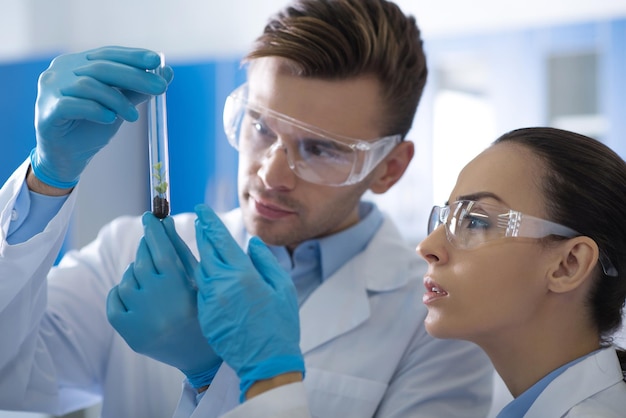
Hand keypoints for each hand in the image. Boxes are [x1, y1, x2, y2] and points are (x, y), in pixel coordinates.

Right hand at [32, 46, 173, 188]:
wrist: (67, 158)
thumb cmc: (90, 127)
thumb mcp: (118, 107)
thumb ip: (137, 90)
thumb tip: (166, 72)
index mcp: (77, 64)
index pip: (107, 54)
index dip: (132, 56)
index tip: (157, 60)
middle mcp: (61, 71)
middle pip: (101, 67)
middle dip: (135, 76)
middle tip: (161, 87)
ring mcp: (50, 89)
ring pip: (88, 85)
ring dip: (117, 100)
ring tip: (134, 117)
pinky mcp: (47, 111)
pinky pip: (72, 105)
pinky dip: (95, 110)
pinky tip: (110, 119)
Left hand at [107, 212, 221, 387]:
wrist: (199, 355)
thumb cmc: (203, 310)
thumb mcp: (198, 280)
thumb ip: (180, 250)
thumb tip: (165, 223)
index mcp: (179, 289)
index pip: (161, 251)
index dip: (154, 231)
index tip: (149, 217)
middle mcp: (157, 304)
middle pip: (142, 262)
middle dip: (145, 248)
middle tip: (150, 243)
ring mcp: (140, 320)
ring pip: (126, 280)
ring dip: (135, 272)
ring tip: (149, 278)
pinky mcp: (128, 333)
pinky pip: (114, 300)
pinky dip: (120, 291)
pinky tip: (135, 292)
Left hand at [193, 204, 304, 399]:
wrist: (266, 362)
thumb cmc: (280, 325)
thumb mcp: (283, 289)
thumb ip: (266, 262)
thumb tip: (252, 243)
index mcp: (243, 275)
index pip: (220, 239)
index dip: (209, 222)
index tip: (201, 209)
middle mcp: (222, 285)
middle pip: (205, 251)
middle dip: (201, 234)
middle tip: (198, 220)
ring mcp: (210, 302)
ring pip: (199, 270)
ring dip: (198, 255)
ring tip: (199, 244)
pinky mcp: (204, 316)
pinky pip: (199, 290)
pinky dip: (200, 277)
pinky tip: (203, 273)